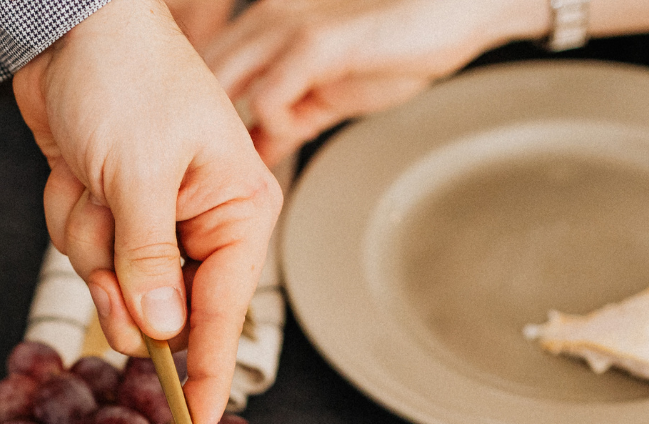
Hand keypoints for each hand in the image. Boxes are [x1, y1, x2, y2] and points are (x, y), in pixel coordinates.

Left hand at [14, 0, 280, 423]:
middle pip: (159, 309)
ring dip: (88, 238)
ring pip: (112, 284)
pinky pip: (86, 252)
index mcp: (238, 211)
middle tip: (106, 222)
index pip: (225, 318)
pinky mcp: (115, 215)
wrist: (70, 28)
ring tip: (91, 179)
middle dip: (116, 275)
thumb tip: (160, 331)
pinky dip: (71, 215)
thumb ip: (147, 260)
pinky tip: (76, 170)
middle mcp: (205, 224)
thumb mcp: (136, 174)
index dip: (208, 380)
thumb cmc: (124, 78)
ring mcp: (156, 223)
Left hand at [203, 0, 544, 164]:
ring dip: (223, 141)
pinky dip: (270, 128)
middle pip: (198, 84)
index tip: (192, 172)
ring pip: (222, 88)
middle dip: (196, 135)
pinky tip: (288, 140)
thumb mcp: (328, 88)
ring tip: (236, 174)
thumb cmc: (400, 44)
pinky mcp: (317, 44)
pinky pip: (269, 96)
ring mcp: (286, 29)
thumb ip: (288, 116)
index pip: (201, 77)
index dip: (190, 123)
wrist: (457, 9)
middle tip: (206, 182)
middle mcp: (263, 22)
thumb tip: (259, 152)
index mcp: (262, 29)